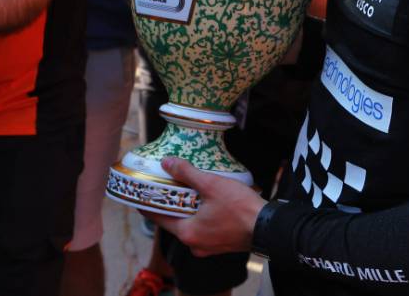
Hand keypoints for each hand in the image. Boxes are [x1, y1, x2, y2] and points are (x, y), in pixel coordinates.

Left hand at [146, 157, 263, 256]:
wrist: (268, 227)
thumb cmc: (239, 208)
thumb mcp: (211, 185)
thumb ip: (187, 174)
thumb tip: (167, 163)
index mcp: (187, 233)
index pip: (158, 218)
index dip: (148, 204)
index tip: (140, 193)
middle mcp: (194, 244)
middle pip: (174, 220)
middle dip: (170, 203)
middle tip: (165, 184)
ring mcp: (208, 247)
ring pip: (190, 224)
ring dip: (187, 208)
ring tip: (187, 188)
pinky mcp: (220, 244)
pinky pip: (203, 228)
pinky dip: (200, 215)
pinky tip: (206, 200)